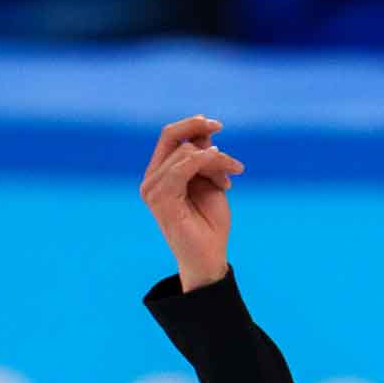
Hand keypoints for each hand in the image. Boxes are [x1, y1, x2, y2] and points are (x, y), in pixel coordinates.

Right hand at [138, 113, 245, 290]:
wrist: (209, 258)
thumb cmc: (210, 223)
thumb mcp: (210, 182)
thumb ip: (203, 157)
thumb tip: (204, 130)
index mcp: (160, 173)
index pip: (170, 136)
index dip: (192, 124)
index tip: (217, 125)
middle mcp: (151, 178)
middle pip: (174, 138)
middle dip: (206, 142)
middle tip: (232, 159)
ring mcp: (152, 188)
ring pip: (185, 152)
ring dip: (216, 162)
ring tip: (228, 184)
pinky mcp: (159, 198)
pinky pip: (182, 168)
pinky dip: (206, 165)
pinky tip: (223, 182)